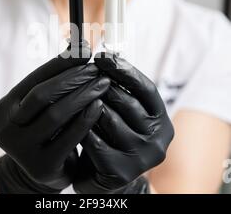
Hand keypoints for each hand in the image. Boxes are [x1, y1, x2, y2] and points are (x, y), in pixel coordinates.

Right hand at [0, 45, 110, 193]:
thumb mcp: (43, 107)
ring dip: (83, 95)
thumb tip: (79, 47)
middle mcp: (5, 129)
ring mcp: (21, 150)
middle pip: (42, 95)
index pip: (34, 79)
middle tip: (96, 68)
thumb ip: (54, 81)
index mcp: (3, 110)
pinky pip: (69, 137)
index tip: (84, 49)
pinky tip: (100, 105)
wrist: (42, 171)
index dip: (60, 63)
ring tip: (103, 83)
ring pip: (56, 114)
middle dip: (72, 78)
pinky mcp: (42, 167)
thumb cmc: (46, 131)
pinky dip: (86, 118)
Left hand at [73, 52, 173, 193]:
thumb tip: (105, 55)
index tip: (103, 55)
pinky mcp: (121, 173)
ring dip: (89, 104)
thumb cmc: (113, 136)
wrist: (106, 177)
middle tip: (82, 72)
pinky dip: (81, 127)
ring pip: (109, 120)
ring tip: (73, 92)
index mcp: (161, 120)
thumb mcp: (123, 111)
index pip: (146, 88)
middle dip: (101, 84)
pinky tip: (70, 119)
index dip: (124, 70)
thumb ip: (120, 88)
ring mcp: (141, 159)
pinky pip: (95, 142)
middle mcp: (158, 140)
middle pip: (126, 101)